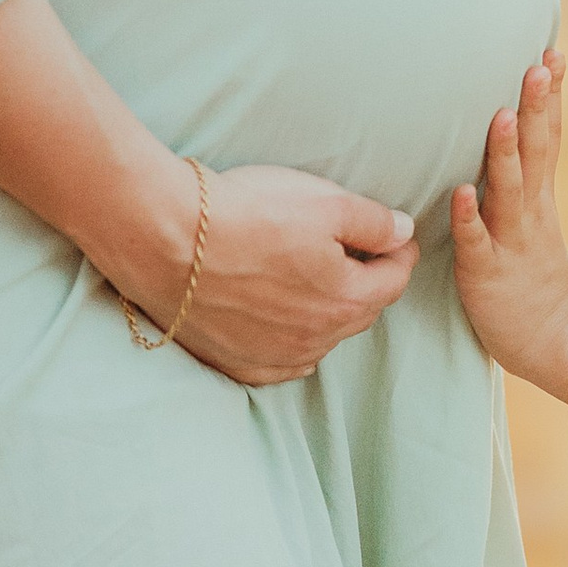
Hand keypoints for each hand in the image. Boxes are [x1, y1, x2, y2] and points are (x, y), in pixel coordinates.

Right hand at [136, 162, 419, 387]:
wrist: (164, 238)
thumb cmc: (245, 214)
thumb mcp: (324, 203)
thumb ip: (373, 222)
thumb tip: (402, 233)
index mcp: (346, 299)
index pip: (394, 279)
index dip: (400, 253)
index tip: (397, 237)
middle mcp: (316, 338)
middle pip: (361, 311)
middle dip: (368, 281)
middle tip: (361, 253)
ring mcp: (274, 356)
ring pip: (323, 338)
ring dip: (330, 312)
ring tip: (319, 281)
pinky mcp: (236, 362)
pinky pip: (281, 363)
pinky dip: (293, 344)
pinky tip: (287, 325)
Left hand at [450, 53, 567, 380]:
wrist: (559, 343)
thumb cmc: (535, 280)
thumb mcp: (533, 222)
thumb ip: (522, 180)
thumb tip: (509, 135)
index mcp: (539, 198)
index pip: (547, 136)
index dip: (551, 96)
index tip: (554, 51)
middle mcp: (529, 213)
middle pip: (536, 151)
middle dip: (538, 106)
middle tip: (540, 61)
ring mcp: (511, 243)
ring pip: (508, 191)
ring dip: (504, 151)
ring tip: (499, 113)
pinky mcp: (488, 275)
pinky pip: (477, 243)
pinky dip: (470, 218)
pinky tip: (461, 193)